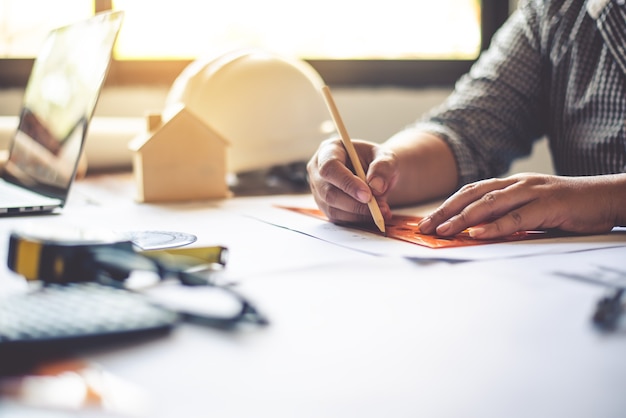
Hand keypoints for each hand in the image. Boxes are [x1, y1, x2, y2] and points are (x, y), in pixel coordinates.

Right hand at [306, 137, 397, 223]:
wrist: (375, 174)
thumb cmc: (377, 161)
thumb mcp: (386, 157)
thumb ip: (383, 167)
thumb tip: (376, 186)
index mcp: (329, 150)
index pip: (330, 167)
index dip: (347, 183)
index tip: (368, 195)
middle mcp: (317, 170)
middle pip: (328, 192)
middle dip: (355, 203)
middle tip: (379, 207)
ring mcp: (319, 190)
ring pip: (333, 208)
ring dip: (359, 213)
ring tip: (382, 210)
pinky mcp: (325, 206)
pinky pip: (338, 218)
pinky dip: (357, 219)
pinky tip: (374, 214)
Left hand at [418, 173, 624, 238]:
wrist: (606, 197)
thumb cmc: (567, 207)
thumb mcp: (531, 210)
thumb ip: (507, 216)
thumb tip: (478, 232)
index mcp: (510, 184)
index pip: (470, 192)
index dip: (446, 206)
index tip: (427, 221)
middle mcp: (517, 184)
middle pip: (472, 195)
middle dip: (445, 212)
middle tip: (424, 228)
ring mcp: (532, 192)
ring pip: (489, 204)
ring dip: (462, 219)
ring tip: (442, 231)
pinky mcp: (548, 205)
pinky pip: (516, 217)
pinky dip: (494, 226)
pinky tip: (477, 233)